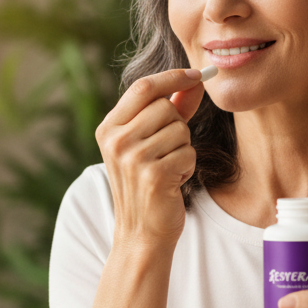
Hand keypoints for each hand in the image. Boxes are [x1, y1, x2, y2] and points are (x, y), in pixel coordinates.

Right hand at [96, 68, 206, 248]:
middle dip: (178, 126)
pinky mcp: (153, 175)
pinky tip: (172, 182)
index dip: (173, 77)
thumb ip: (172, 108)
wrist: (141, 232)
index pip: (143, 87)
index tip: (198, 74)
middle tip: (166, 151)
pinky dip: (188, 167)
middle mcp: (116, 141)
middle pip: (166, 107)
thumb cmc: (148, 184)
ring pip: (180, 130)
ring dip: (183, 150)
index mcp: (109, 128)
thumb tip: (194, 80)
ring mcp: (132, 158)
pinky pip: (188, 153)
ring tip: (167, 169)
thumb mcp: (151, 142)